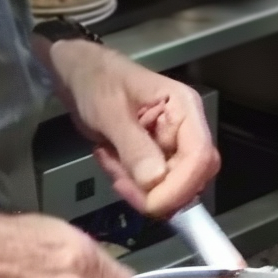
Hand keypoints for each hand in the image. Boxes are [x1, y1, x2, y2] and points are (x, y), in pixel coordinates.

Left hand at [49, 43, 219, 218]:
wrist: (77, 75)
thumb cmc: (95, 80)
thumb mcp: (109, 110)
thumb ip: (133, 145)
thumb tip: (155, 181)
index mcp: (184, 107)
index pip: (200, 156)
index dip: (180, 186)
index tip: (150, 203)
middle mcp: (185, 129)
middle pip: (192, 178)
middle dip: (156, 191)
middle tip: (119, 181)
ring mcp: (171, 146)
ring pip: (170, 188)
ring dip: (137, 187)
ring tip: (109, 159)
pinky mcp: (155, 159)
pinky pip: (152, 187)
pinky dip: (129, 183)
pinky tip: (108, 158)